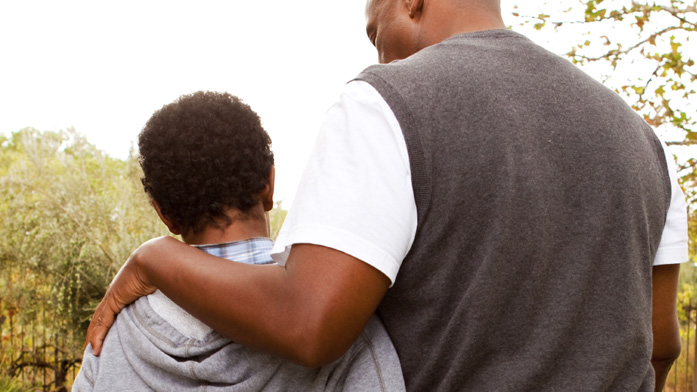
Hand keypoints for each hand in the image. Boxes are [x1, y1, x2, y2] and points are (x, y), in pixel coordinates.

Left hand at [84, 240, 158, 354]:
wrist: (156, 258)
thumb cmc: (162, 267)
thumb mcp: (161, 283)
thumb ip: (165, 290)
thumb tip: (181, 294)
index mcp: (124, 289)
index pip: (110, 310)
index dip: (105, 323)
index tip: (103, 335)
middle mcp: (115, 293)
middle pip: (100, 317)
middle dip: (95, 332)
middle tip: (90, 347)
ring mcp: (112, 297)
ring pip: (97, 322)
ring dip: (92, 338)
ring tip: (89, 353)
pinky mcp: (113, 301)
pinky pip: (102, 323)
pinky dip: (98, 337)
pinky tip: (95, 350)